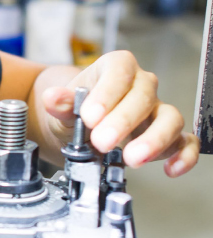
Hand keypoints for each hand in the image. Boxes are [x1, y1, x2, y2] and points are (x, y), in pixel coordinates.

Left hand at [41, 50, 199, 176]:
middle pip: (143, 97)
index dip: (106, 93)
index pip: (119, 71)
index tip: (89, 116)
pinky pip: (186, 142)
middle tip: (102, 142)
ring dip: (154, 140)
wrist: (82, 123)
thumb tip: (52, 98)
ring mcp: (158, 110)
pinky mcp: (168, 134)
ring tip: (131, 158)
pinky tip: (170, 170)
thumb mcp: (63, 105)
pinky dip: (183, 156)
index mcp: (117, 67)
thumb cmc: (77, 108)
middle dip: (123, 122)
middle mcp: (142, 85)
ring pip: (170, 119)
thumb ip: (61, 102)